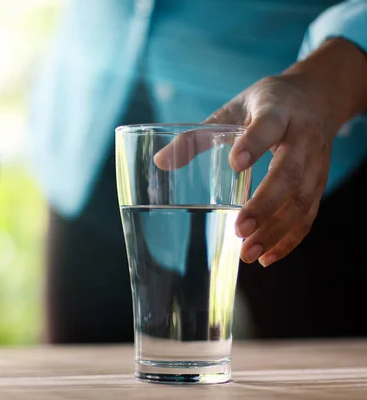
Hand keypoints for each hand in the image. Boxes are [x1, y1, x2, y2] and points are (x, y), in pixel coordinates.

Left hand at [205, 74, 336, 266]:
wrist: (319, 97)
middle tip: (238, 230)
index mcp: (277, 111)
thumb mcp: (232, 110)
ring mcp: (315, 162)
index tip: (235, 164)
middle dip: (265, 204)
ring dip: (276, 230)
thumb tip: (159, 162)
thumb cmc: (267, 104)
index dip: (254, 144)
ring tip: (248, 253)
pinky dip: (290, 239)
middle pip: (288, 173)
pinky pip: (309, 214)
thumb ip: (197, 135)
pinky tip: (268, 257)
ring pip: (302, 200)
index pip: (268, 125)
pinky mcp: (319, 182)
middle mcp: (302, 136)